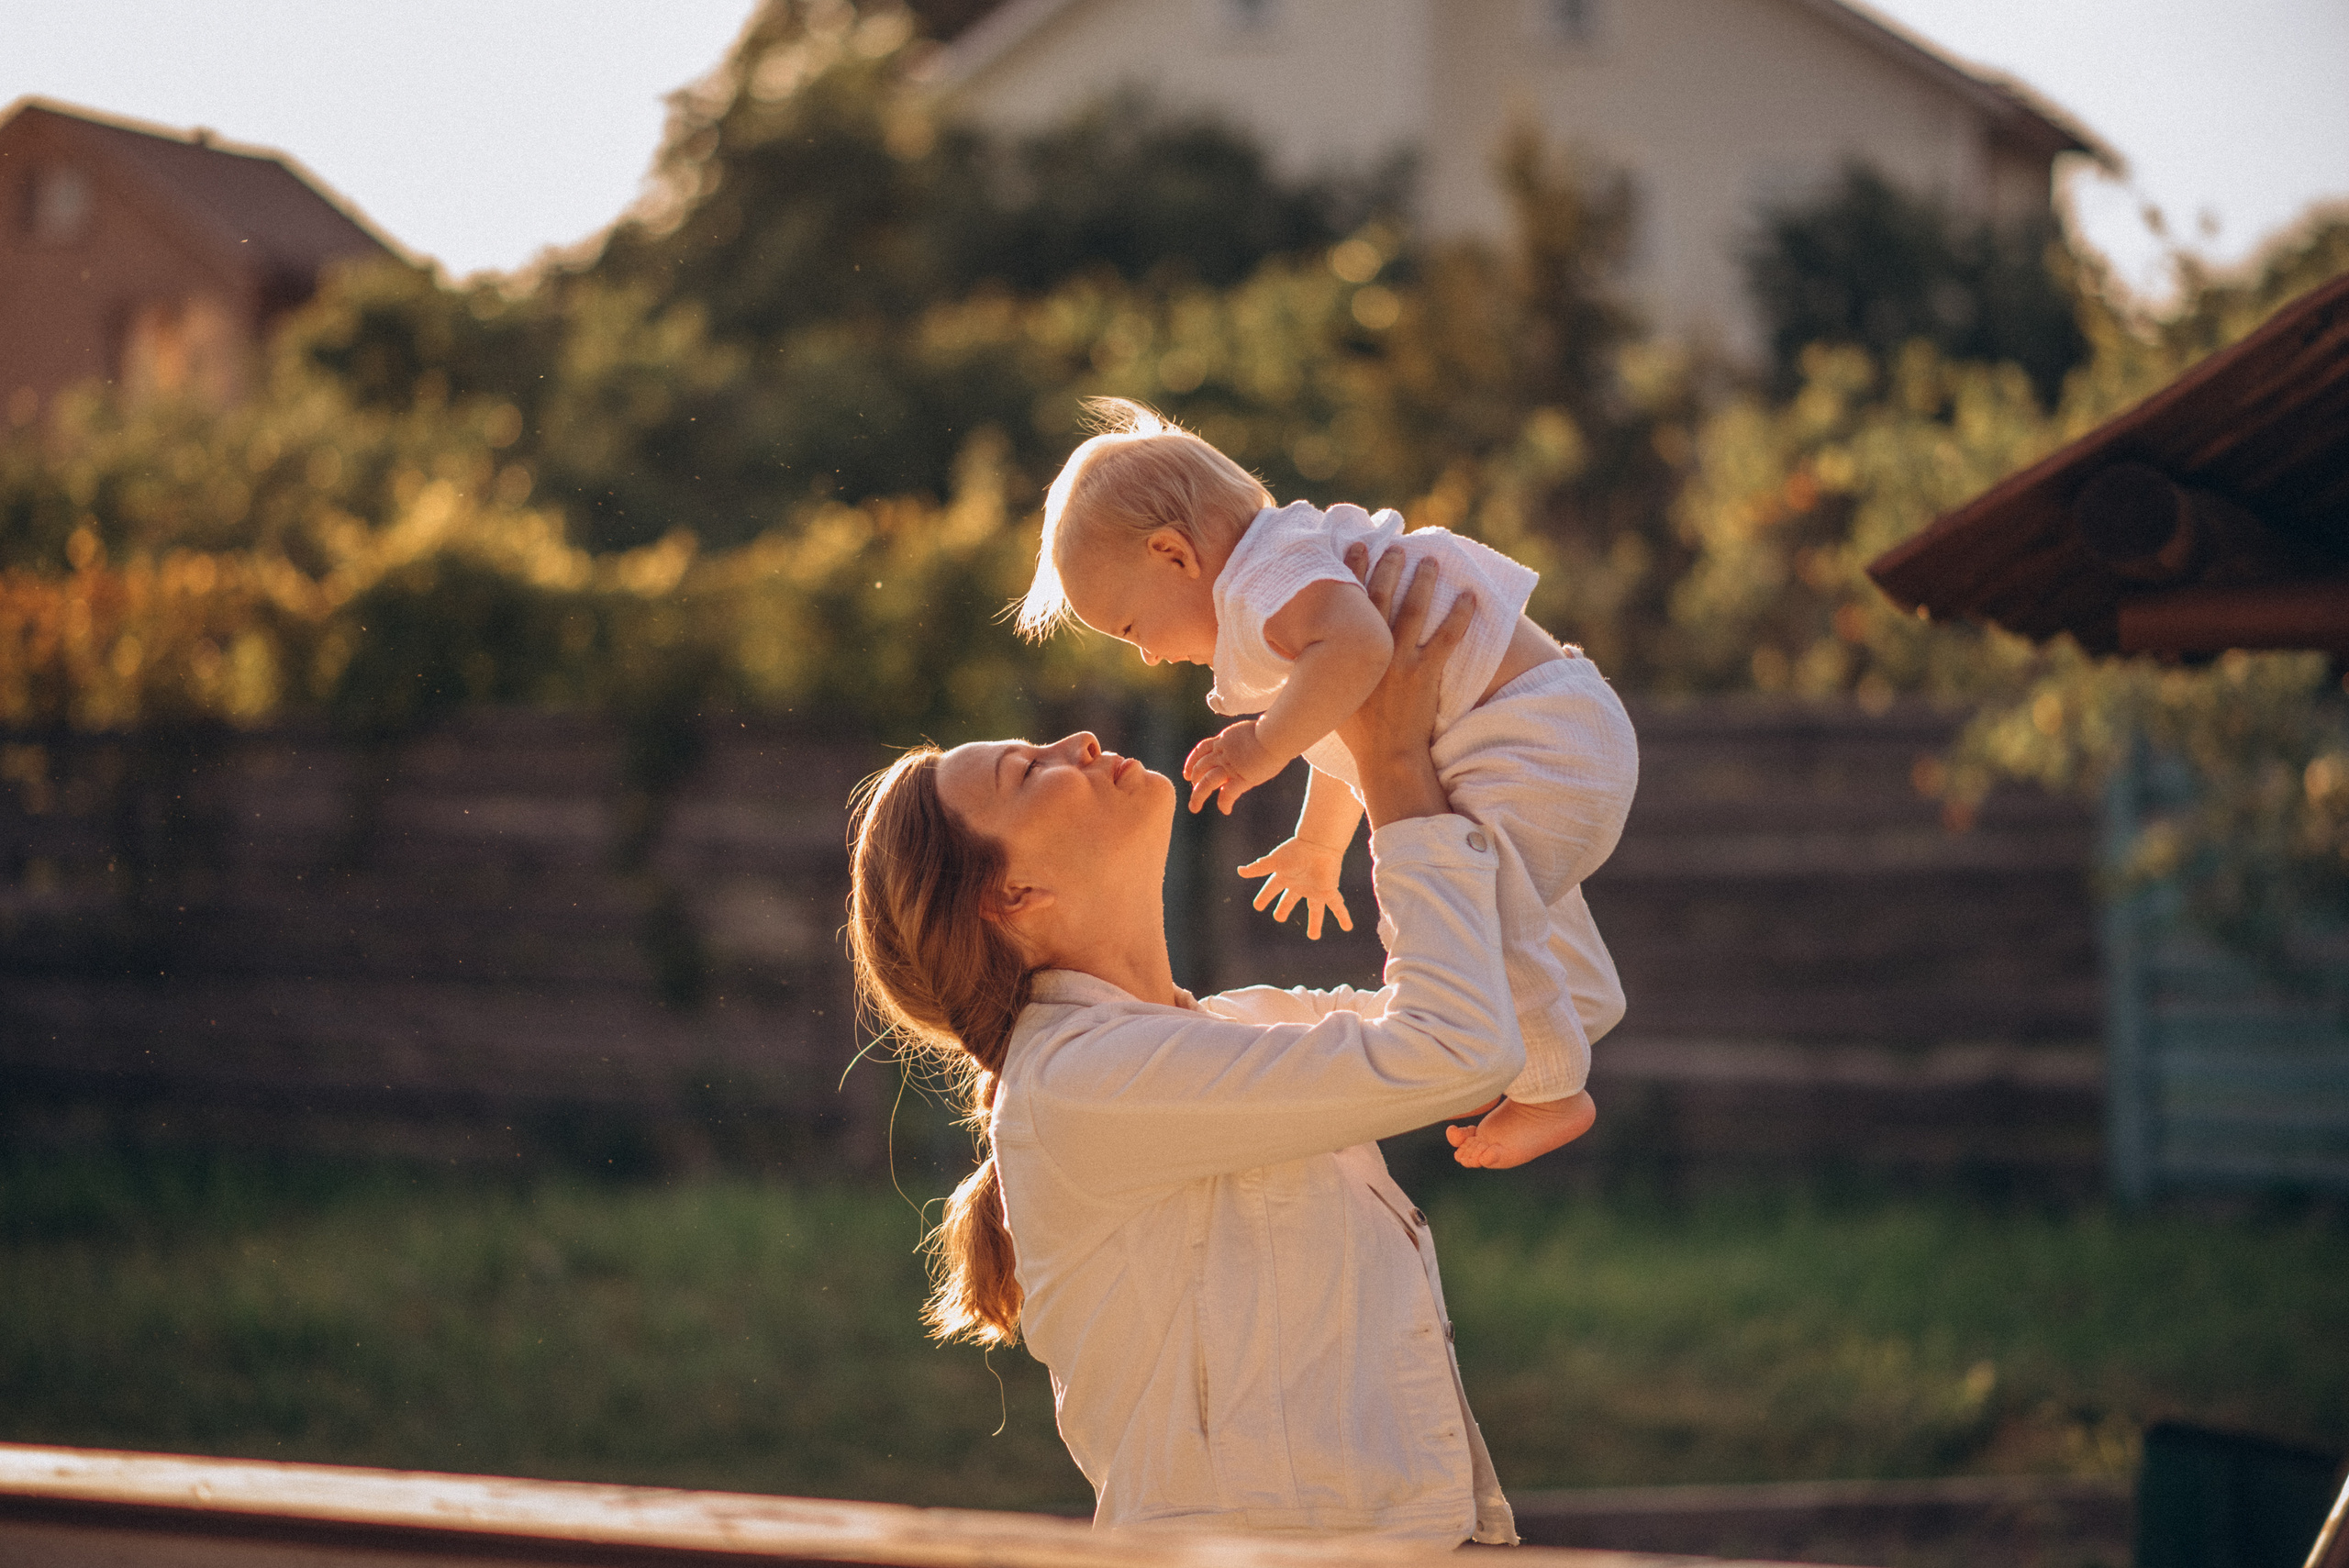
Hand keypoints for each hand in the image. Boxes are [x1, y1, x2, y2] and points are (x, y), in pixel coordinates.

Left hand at [1183, 719, 1281, 814]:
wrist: (1276, 734)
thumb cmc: (1273, 730)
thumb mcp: (1252, 729)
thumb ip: (1246, 739)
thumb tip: (1253, 742)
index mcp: (1224, 739)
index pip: (1202, 749)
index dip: (1192, 761)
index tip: (1187, 773)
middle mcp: (1223, 753)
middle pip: (1200, 767)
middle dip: (1193, 778)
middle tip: (1192, 788)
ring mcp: (1230, 766)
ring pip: (1206, 782)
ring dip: (1198, 796)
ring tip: (1194, 807)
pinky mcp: (1241, 778)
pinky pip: (1227, 794)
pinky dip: (1224, 803)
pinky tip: (1226, 810)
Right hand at [1237, 834, 1353, 938]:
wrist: (1318, 844)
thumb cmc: (1295, 851)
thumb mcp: (1274, 862)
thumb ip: (1258, 868)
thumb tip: (1240, 871)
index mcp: (1285, 876)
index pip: (1271, 889)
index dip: (1264, 897)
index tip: (1258, 906)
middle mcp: (1300, 884)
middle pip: (1290, 900)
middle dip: (1284, 908)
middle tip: (1278, 918)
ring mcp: (1315, 889)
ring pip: (1315, 909)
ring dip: (1315, 922)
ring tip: (1313, 936)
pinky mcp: (1328, 891)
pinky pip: (1337, 906)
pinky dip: (1343, 917)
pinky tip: (1348, 927)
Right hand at [1330, 551, 1473, 783]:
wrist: (1385, 757)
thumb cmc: (1356, 734)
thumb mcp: (1328, 697)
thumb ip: (1318, 671)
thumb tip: (1303, 653)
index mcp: (1348, 654)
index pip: (1349, 603)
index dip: (1352, 572)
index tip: (1356, 546)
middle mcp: (1374, 651)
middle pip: (1381, 597)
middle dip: (1387, 567)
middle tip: (1395, 545)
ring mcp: (1401, 661)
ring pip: (1414, 610)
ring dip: (1423, 582)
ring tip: (1431, 561)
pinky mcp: (1426, 674)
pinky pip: (1447, 639)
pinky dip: (1459, 617)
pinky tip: (1469, 597)